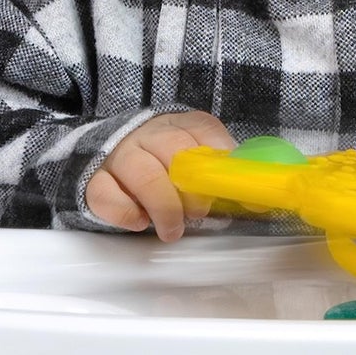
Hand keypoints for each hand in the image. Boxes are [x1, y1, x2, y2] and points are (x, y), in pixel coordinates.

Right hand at [84, 111, 234, 241]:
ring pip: (144, 175)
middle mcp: (147, 134)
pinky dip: (127, 213)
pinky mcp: (96, 180)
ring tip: (173, 229)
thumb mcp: (191, 161)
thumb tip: (259, 202)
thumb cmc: (161, 166)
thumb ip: (221, 176)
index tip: (228, 181)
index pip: (202, 128)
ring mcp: (119, 156)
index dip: (220, 154)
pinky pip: (107, 196)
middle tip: (200, 212)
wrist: (107, 158)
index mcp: (176, 125)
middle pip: (175, 152)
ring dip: (165, 207)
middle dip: (193, 188)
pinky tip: (141, 222)